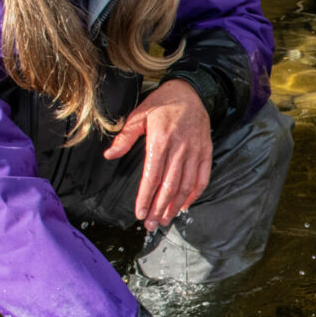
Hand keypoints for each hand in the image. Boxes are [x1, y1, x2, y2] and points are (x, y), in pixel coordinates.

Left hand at [103, 80, 211, 231]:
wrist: (190, 92)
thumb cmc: (162, 104)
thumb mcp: (139, 115)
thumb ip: (125, 137)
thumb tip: (109, 155)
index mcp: (161, 141)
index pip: (152, 176)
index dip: (145, 197)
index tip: (139, 213)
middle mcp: (179, 149)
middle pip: (169, 186)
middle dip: (159, 208)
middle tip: (151, 225)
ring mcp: (195, 152)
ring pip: (186, 186)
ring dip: (175, 206)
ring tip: (165, 219)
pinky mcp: (206, 153)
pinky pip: (202, 178)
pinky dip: (194, 195)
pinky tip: (185, 206)